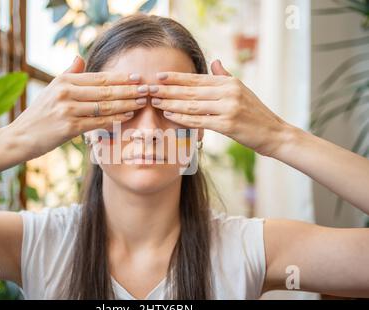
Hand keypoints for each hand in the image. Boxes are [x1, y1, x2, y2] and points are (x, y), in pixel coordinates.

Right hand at [6, 56, 148, 158]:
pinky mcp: (69, 127)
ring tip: (141, 102)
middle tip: (147, 89)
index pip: (99, 77)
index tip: (137, 77)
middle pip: (105, 90)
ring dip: (126, 104)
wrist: (20, 137)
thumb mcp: (51, 89)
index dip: (120, 77)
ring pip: (104, 105)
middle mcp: (66, 92)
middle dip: (129, 90)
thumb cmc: (39, 114)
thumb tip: (80, 58)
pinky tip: (127, 116)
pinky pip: (98, 122)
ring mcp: (67, 109)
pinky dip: (114, 119)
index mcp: (64, 81)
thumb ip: (68, 74)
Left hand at [150, 60, 290, 156]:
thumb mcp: (242, 90)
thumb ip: (224, 77)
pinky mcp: (228, 124)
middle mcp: (228, 92)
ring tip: (156, 101)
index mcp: (229, 83)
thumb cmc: (255, 113)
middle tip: (150, 88)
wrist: (273, 133)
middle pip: (191, 90)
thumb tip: (214, 62)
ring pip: (192, 105)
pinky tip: (170, 116)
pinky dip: (183, 118)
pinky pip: (199, 120)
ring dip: (171, 103)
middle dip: (168, 89)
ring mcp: (228, 108)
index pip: (197, 78)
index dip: (176, 77)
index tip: (159, 76)